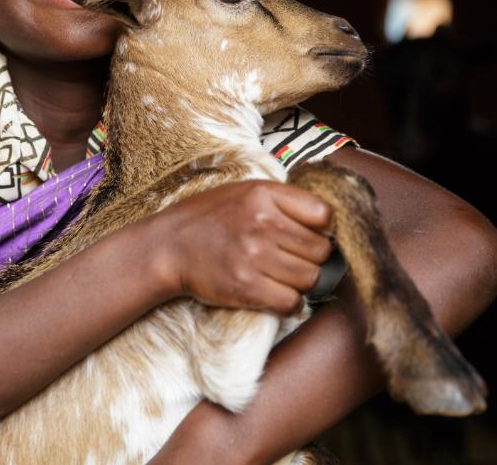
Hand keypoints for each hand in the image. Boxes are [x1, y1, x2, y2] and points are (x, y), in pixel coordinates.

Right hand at [147, 180, 333, 314]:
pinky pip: (292, 302)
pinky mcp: (245, 286)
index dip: (323, 229)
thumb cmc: (208, 218)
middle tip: (294, 259)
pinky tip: (277, 294)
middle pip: (321, 250)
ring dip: (302, 282)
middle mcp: (262, 222)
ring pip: (310, 278)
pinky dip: (290, 303)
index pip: (324, 215)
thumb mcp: (244, 191)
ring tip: (282, 275)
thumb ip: (283, 200)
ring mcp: (253, 255)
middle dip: (313, 258)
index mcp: (264, 193)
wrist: (168, 246)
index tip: (312, 235)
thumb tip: (327, 222)